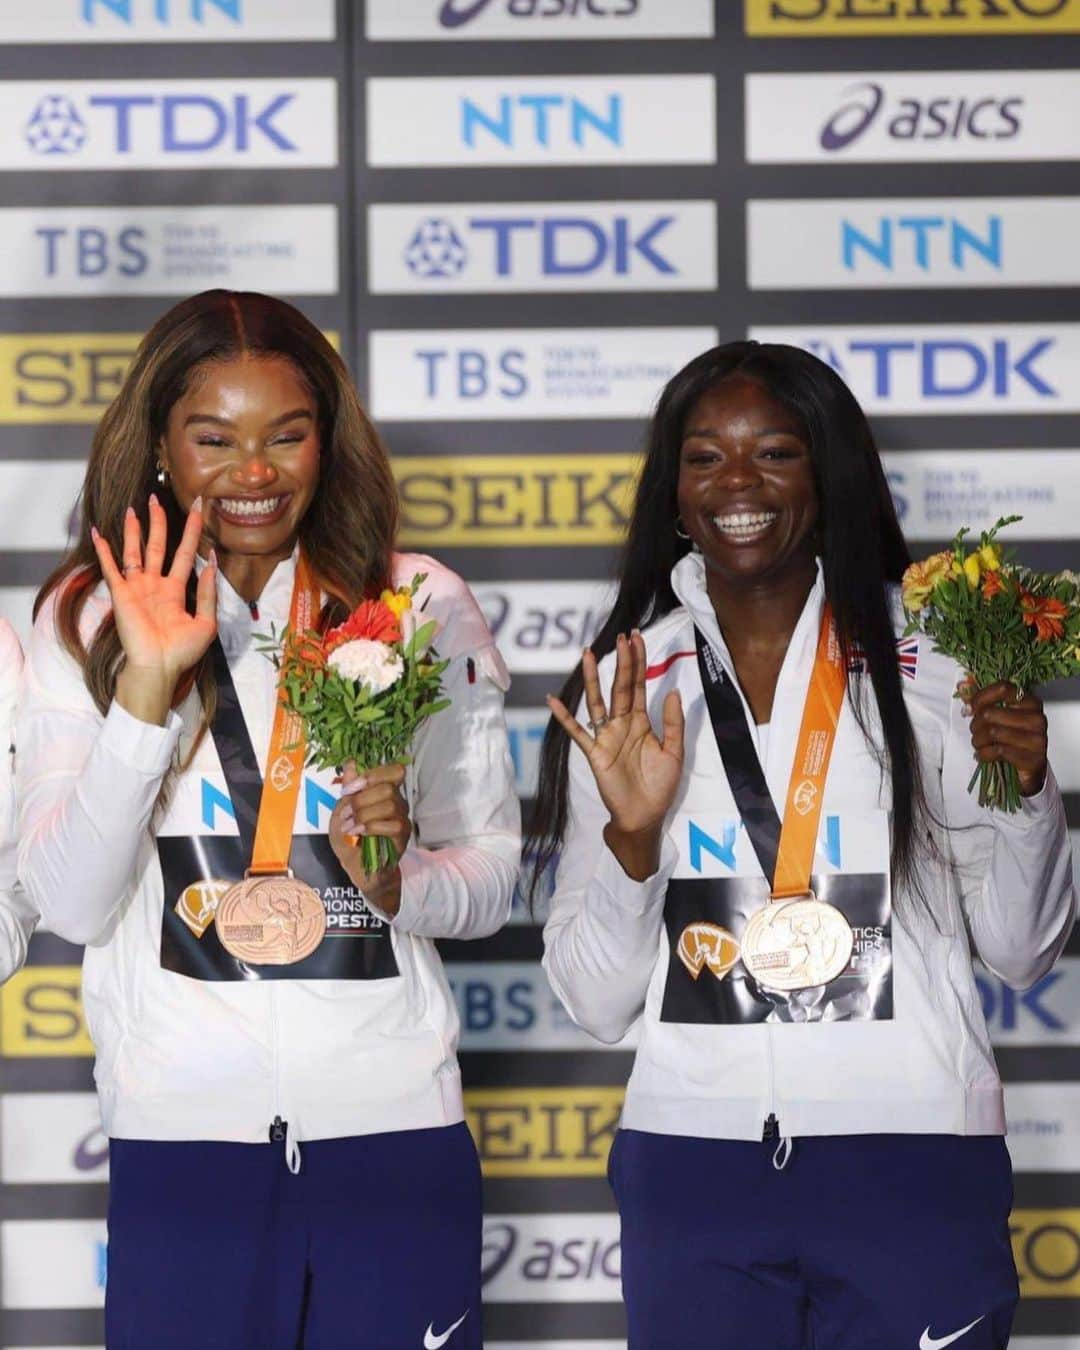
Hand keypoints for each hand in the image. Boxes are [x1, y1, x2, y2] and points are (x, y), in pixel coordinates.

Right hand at [92, 496, 216, 725]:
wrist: (159, 667)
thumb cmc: (182, 651)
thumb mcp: (206, 622)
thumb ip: (208, 593)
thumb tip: (212, 563)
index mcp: (176, 591)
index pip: (186, 553)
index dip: (192, 531)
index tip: (200, 509)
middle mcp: (155, 585)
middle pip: (157, 545)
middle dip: (159, 521)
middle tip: (158, 497)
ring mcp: (137, 588)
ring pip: (135, 550)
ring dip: (134, 529)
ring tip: (135, 507)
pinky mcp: (121, 594)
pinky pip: (111, 567)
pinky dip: (104, 550)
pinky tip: (99, 531)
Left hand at [328, 762, 411, 916]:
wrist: (359, 870)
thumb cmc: (351, 839)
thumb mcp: (342, 812)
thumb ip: (348, 789)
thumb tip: (350, 763)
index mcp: (384, 792)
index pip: (395, 771)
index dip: (373, 775)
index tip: (350, 789)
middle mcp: (398, 802)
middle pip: (388, 787)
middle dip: (361, 799)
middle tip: (346, 813)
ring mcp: (402, 819)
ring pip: (389, 805)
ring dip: (364, 814)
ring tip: (349, 827)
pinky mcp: (403, 837)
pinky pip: (392, 824)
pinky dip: (370, 827)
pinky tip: (358, 834)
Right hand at [547, 632, 683, 879]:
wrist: (645, 817)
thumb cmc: (660, 786)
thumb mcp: (674, 753)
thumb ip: (674, 723)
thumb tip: (673, 691)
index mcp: (641, 722)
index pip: (638, 685)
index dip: (638, 662)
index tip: (636, 638)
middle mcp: (622, 724)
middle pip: (620, 687)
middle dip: (621, 662)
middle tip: (621, 637)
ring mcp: (606, 737)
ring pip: (598, 702)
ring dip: (592, 679)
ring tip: (588, 655)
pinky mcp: (595, 753)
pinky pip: (579, 732)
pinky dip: (566, 716)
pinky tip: (554, 700)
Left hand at [968, 681, 1047, 797]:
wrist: (1031, 769)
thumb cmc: (1013, 739)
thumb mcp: (1000, 718)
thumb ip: (983, 702)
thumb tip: (962, 687)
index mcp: (1030, 703)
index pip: (1004, 689)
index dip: (981, 697)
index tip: (970, 708)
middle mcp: (1037, 718)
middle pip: (991, 713)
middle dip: (975, 724)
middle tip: (975, 731)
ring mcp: (1037, 739)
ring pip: (993, 732)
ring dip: (978, 740)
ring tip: (979, 744)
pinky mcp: (1032, 759)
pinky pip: (998, 751)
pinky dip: (984, 754)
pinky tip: (982, 755)